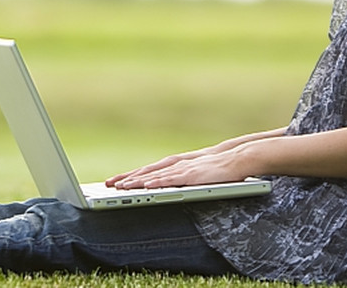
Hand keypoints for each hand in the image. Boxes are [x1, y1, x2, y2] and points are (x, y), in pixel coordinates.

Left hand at [106, 147, 248, 189]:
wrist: (238, 158)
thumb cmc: (217, 168)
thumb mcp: (194, 172)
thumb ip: (179, 177)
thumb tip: (165, 186)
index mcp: (175, 164)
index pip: (147, 170)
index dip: (130, 176)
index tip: (114, 182)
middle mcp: (175, 164)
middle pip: (146, 171)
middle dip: (126, 178)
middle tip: (108, 184)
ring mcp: (183, 168)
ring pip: (156, 175)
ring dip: (137, 180)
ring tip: (122, 187)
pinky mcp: (193, 175)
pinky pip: (172, 179)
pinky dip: (158, 182)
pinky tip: (147, 185)